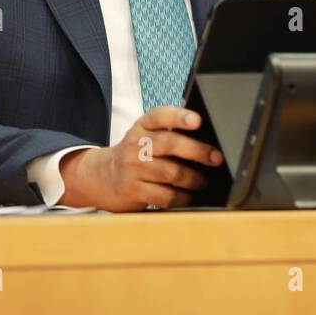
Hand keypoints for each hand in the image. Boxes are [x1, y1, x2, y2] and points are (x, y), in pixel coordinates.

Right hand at [56, 107, 223, 211]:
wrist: (99, 176)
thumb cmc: (134, 155)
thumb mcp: (144, 137)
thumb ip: (168, 133)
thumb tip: (207, 141)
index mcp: (142, 127)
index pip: (160, 116)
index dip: (179, 116)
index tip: (197, 121)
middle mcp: (136, 145)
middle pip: (170, 144)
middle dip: (198, 151)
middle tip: (216, 158)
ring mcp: (133, 168)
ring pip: (172, 172)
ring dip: (194, 179)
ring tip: (202, 182)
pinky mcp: (133, 191)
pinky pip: (165, 196)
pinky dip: (181, 198)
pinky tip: (187, 197)